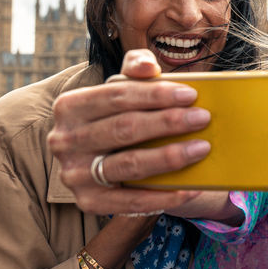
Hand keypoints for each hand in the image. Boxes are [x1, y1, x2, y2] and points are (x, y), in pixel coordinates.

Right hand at [47, 49, 209, 214]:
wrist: (103, 160)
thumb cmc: (118, 117)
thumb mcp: (121, 90)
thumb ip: (134, 70)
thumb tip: (148, 66)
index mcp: (70, 107)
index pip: (116, 95)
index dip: (155, 94)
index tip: (190, 95)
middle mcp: (65, 141)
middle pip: (124, 128)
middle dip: (168, 122)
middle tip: (202, 118)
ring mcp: (74, 174)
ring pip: (129, 164)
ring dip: (170, 156)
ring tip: (201, 148)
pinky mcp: (88, 202)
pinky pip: (131, 202)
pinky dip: (164, 196)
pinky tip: (190, 188)